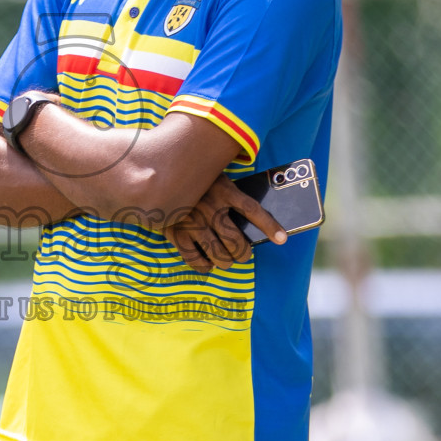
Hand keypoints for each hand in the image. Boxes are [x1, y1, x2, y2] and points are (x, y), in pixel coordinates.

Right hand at [164, 175, 285, 272]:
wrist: (158, 174)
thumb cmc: (193, 178)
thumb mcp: (214, 176)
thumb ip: (229, 192)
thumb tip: (247, 217)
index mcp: (223, 190)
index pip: (253, 210)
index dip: (269, 226)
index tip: (282, 239)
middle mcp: (210, 207)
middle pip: (236, 241)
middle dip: (243, 253)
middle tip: (243, 254)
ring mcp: (192, 221)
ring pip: (218, 254)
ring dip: (226, 261)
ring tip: (226, 260)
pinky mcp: (175, 231)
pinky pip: (194, 258)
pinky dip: (203, 266)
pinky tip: (207, 265)